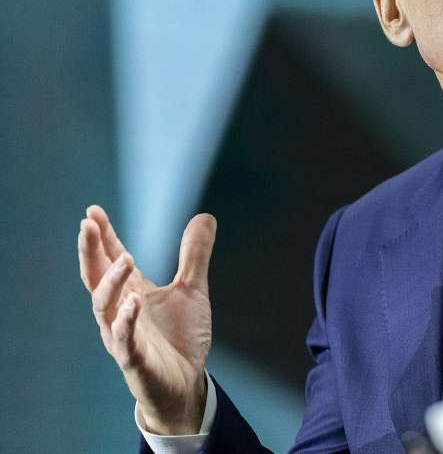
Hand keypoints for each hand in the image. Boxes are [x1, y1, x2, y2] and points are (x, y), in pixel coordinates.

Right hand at [77, 204, 214, 433]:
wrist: (185, 382)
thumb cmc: (180, 337)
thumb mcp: (193, 289)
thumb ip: (194, 255)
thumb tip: (205, 216)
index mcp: (131, 291)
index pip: (110, 259)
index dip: (102, 236)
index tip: (93, 211)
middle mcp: (120, 310)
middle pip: (96, 277)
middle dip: (90, 251)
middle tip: (87, 224)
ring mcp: (122, 335)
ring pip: (104, 306)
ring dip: (112, 281)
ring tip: (126, 258)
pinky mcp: (133, 359)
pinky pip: (123, 339)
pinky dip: (125, 320)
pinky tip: (132, 302)